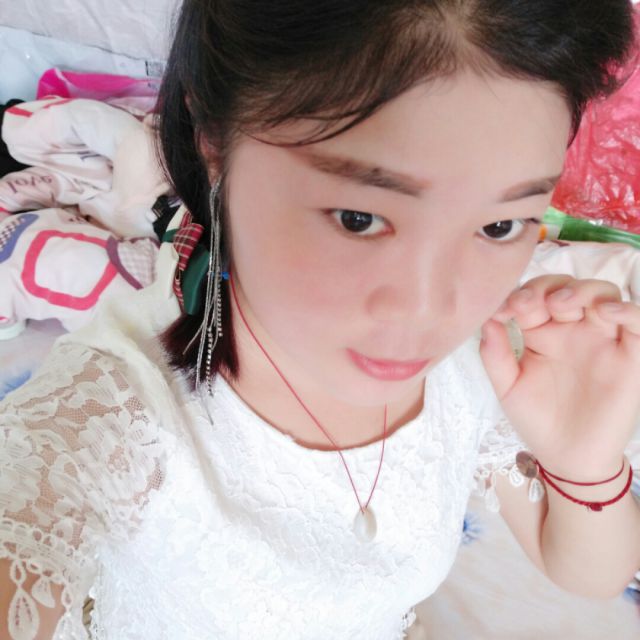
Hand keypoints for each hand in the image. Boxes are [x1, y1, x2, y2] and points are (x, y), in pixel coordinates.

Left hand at [480, 275, 639, 477]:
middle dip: (547, 288)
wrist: (568, 457)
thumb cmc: (537, 420)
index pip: (534, 296)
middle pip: (566, 287)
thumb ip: (495, 355)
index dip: (519, 294)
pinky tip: (607, 312)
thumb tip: (486, 320)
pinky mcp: (631, 355)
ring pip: (602, 294)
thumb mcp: (508, 387)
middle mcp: (572, 329)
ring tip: (562, 304)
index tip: (504, 310)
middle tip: (529, 305)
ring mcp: (603, 339)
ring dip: (583, 291)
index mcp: (541, 331)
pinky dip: (628, 310)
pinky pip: (637, 322)